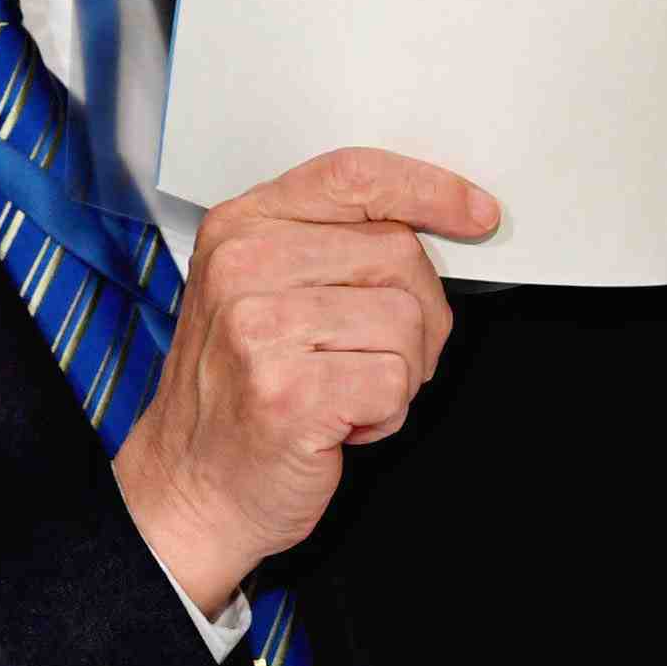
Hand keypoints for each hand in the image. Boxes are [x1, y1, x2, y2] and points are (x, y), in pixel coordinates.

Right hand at [113, 148, 499, 614]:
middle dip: (417, 315)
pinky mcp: (287, 392)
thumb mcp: (263, 292)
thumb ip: (331, 246)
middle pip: (398, 252)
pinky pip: (395, 381)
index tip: (476, 214)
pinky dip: (386, 414)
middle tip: (371, 358)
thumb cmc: (239, 394)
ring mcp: (259, 328)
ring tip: (345, 394)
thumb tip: (433, 224)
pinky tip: (340, 425)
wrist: (189, 490)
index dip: (429, 190)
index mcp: (241, 226)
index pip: (354, 176)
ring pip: (407, 320)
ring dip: (399, 372)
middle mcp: (243, 266)